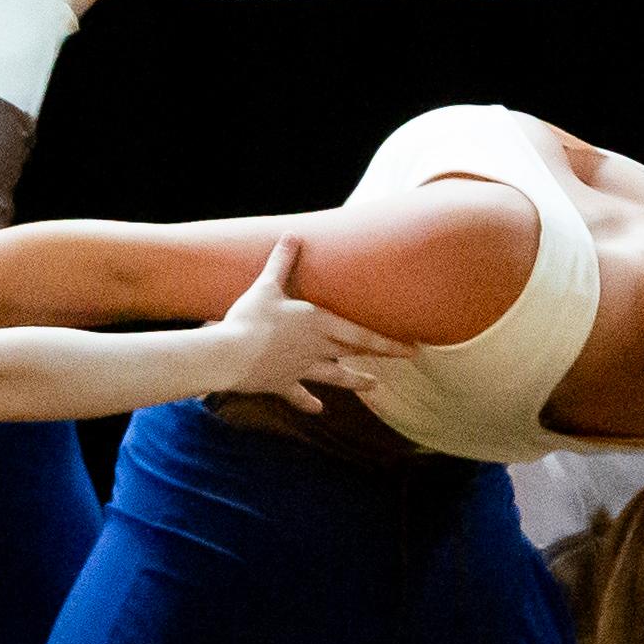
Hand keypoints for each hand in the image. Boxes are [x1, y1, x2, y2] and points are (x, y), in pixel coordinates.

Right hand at [216, 236, 413, 411]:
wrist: (230, 355)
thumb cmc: (251, 317)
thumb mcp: (267, 285)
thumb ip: (282, 261)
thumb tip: (292, 234)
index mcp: (318, 323)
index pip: (363, 335)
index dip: (389, 343)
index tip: (413, 350)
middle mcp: (316, 348)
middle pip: (354, 351)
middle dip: (381, 354)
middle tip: (406, 356)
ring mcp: (301, 368)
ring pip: (335, 376)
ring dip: (355, 380)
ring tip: (374, 386)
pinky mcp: (281, 383)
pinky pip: (298, 393)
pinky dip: (308, 401)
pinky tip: (318, 409)